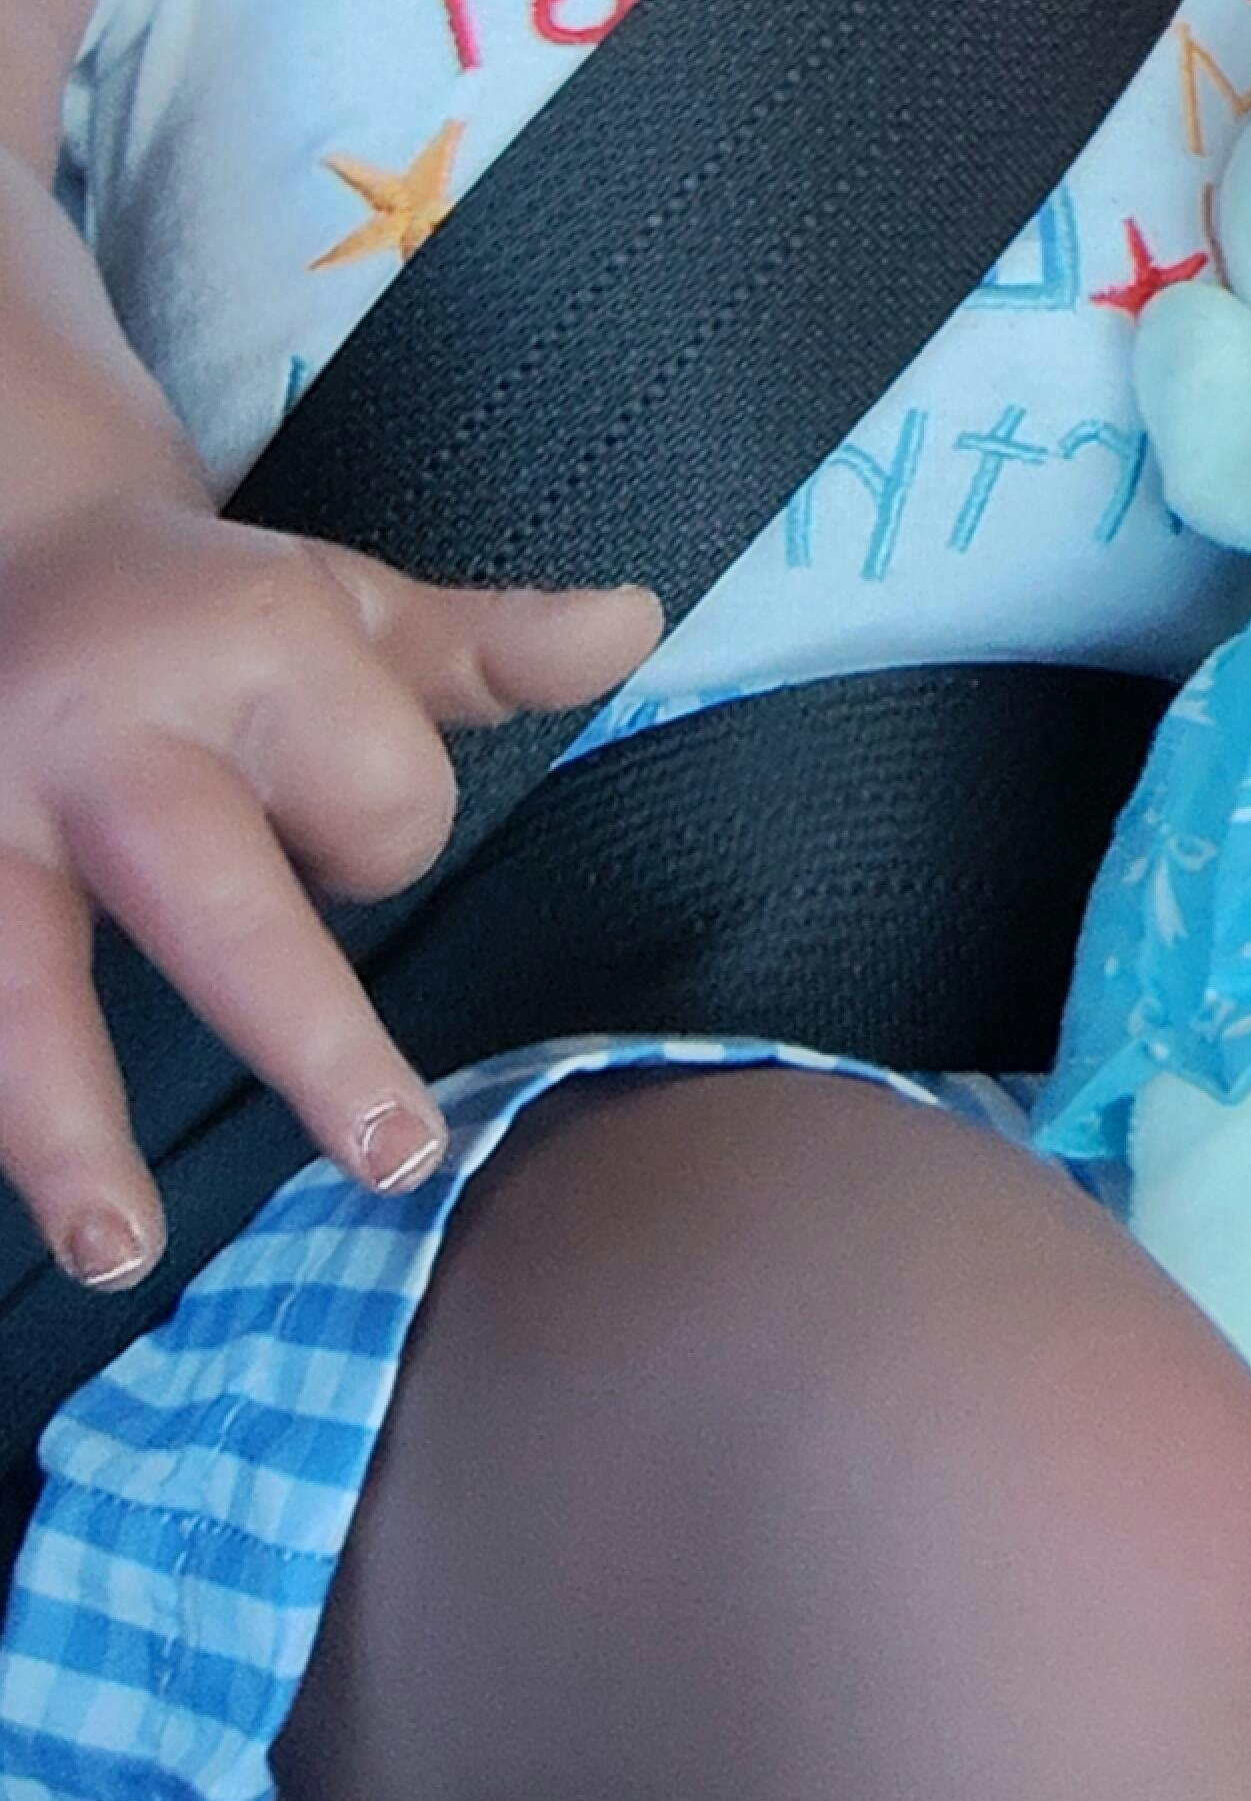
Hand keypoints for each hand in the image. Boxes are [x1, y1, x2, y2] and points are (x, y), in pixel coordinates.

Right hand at [0, 487, 658, 1289]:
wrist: (5, 549)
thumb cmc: (209, 611)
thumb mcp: (351, 603)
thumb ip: (490, 647)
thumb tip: (638, 624)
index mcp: (249, 654)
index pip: (380, 806)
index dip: (384, 831)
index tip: (334, 818)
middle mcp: (114, 738)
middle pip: (222, 907)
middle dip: (310, 1040)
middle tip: (397, 1156)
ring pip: (26, 982)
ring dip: (65, 1125)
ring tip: (116, 1251)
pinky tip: (13, 1204)